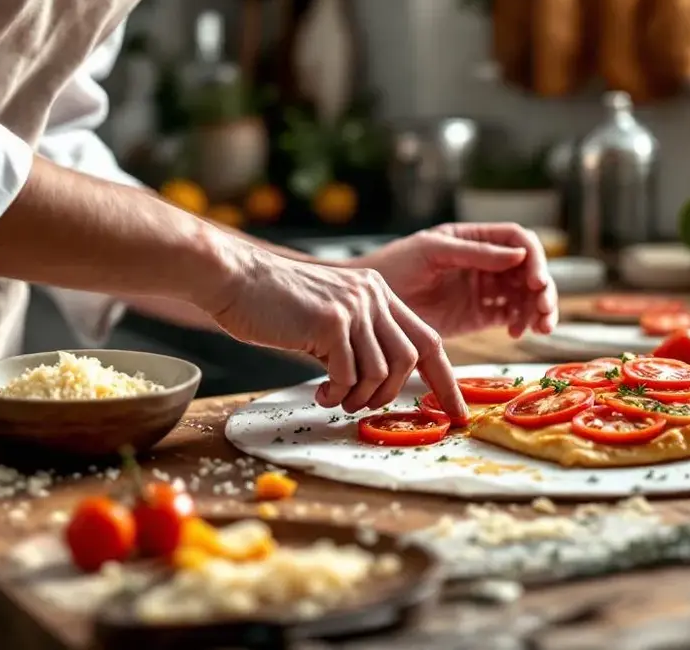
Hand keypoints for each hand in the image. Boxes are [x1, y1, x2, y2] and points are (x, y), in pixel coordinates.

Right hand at [206, 249, 468, 420]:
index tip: (456, 412)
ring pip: (381, 371)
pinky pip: (349, 375)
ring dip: (359, 397)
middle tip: (362, 407)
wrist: (233, 277)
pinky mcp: (331, 321)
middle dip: (392, 395)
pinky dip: (336, 393)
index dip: (446, 379)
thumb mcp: (328, 315)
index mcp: (378, 292)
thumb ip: (356, 339)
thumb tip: (376, 384)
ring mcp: (354, 306)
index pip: (428, 338)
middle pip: (411, 358)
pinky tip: (319, 391)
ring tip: (334, 398)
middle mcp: (373, 295)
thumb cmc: (272, 303)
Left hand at [353, 223, 558, 338]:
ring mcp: (483, 289)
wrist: (367, 306)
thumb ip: (474, 253)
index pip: (518, 240)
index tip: (535, 280)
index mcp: (474, 238)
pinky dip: (521, 323)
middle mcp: (484, 261)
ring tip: (538, 327)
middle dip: (542, 288)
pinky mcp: (478, 315)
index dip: (534, 258)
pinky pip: (510, 316)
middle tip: (543, 309)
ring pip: (525, 294)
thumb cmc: (393, 267)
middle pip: (529, 269)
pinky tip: (516, 332)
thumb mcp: (433, 252)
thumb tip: (520, 255)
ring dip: (537, 309)